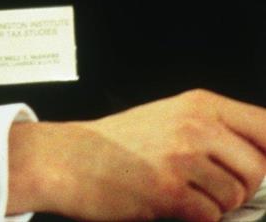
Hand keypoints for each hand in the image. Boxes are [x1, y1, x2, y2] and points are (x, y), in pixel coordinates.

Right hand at [7, 89, 265, 220]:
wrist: (69, 159)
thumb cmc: (116, 143)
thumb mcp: (170, 119)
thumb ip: (213, 130)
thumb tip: (258, 155)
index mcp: (200, 104)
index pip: (265, 126)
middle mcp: (196, 124)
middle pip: (257, 168)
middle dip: (240, 187)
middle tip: (208, 187)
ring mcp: (183, 156)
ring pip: (235, 197)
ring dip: (213, 205)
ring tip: (180, 194)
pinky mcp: (170, 190)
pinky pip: (210, 217)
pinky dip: (194, 218)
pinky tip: (168, 205)